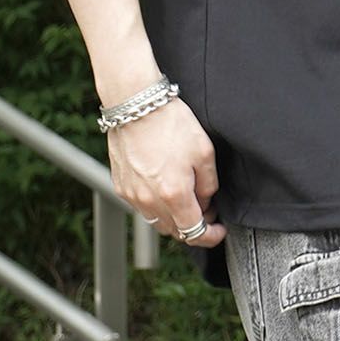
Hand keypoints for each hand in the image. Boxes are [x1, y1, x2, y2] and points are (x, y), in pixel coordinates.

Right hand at [106, 96, 225, 244]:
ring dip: (173, 217)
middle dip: (193, 225)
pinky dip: (155, 205)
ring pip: (157, 222)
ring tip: (183, 195)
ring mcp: (132, 195)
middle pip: (176, 231)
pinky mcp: (120, 186)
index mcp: (174, 195)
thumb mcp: (204, 152)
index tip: (219, 230)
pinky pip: (142, 207)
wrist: (135, 104)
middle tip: (205, 207)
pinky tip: (163, 185)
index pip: (195, 233)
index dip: (211, 236)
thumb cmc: (170, 123)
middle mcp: (149, 200)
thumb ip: (208, 186)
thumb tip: (205, 203)